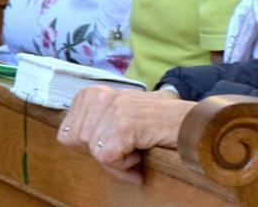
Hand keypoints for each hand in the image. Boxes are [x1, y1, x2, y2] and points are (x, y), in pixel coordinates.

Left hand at [57, 87, 195, 183]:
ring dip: (116, 160)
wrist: (192, 122)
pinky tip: (142, 153)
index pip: (65, 131)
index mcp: (97, 93)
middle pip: (74, 142)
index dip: (86, 146)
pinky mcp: (123, 125)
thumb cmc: (159, 123)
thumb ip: (97, 121)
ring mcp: (114, 109)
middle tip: (125, 151)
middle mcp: (103, 96)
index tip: (111, 144)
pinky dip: (125, 164)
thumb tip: (69, 140)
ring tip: (136, 150)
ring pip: (92, 150)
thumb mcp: (122, 115)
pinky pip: (108, 158)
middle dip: (100, 153)